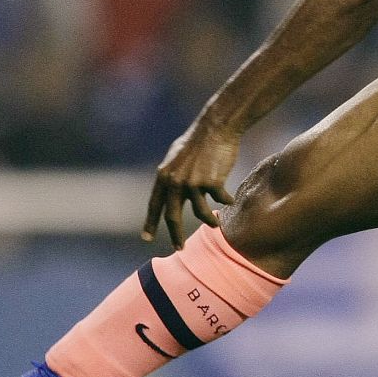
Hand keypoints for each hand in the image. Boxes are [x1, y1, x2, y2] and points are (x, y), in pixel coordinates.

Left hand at [142, 118, 239, 247]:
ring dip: (209, 221)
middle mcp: (175, 182)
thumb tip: (169, 188)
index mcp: (164, 175)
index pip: (154, 204)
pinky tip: (230, 200)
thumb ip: (172, 174)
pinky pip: (219, 199)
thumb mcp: (177, 156)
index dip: (150, 222)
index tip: (146, 238)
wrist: (216, 128)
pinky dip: (226, 200)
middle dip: (176, 235)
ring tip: (216, 224)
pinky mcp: (212, 183)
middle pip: (172, 217)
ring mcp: (193, 183)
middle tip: (179, 248)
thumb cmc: (199, 140)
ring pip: (200, 213)